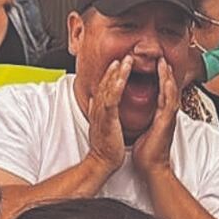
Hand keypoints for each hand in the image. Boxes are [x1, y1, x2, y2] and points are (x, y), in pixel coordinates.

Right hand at [85, 56, 130, 175]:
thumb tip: (93, 100)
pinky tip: (122, 77)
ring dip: (117, 73)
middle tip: (123, 56)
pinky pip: (112, 99)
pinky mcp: (108, 118)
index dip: (110, 74)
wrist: (102, 162)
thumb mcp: (100, 124)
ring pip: (108, 87)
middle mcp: (98, 108)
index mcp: (98, 109)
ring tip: (126, 61)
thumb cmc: (105, 146)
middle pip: (104, 83)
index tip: (117, 63)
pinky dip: (116, 86)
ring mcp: (102, 113)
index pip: (103, 87)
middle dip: (114, 68)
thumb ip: (97, 111)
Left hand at [133, 58, 177, 175]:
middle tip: (161, 57)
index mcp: (160, 115)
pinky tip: (166, 81)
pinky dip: (168, 91)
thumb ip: (141, 118)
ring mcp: (168, 119)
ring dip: (167, 78)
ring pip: (170, 93)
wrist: (151, 168)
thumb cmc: (146, 151)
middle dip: (165, 73)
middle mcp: (166, 115)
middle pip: (168, 89)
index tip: (155, 64)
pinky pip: (169, 104)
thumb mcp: (142, 129)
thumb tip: (132, 110)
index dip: (159, 77)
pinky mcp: (167, 124)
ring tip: (164, 63)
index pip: (160, 91)